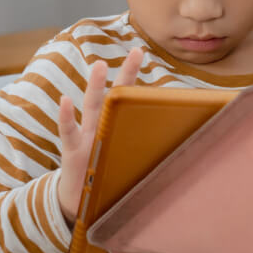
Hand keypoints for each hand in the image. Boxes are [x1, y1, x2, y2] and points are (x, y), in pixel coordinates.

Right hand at [56, 49, 143, 223]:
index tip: (149, 57)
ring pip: (91, 107)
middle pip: (114, 95)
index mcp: (115, 127)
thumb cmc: (106, 177)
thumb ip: (147, 150)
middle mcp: (100, 126)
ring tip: (100, 65)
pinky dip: (65, 116)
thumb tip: (187, 149)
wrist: (78, 201)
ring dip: (95, 86)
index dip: (138, 79)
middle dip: (125, 73)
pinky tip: (65, 100)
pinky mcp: (72, 152)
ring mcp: (85, 137)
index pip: (128, 99)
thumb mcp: (128, 160)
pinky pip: (68, 131)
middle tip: (137, 50)